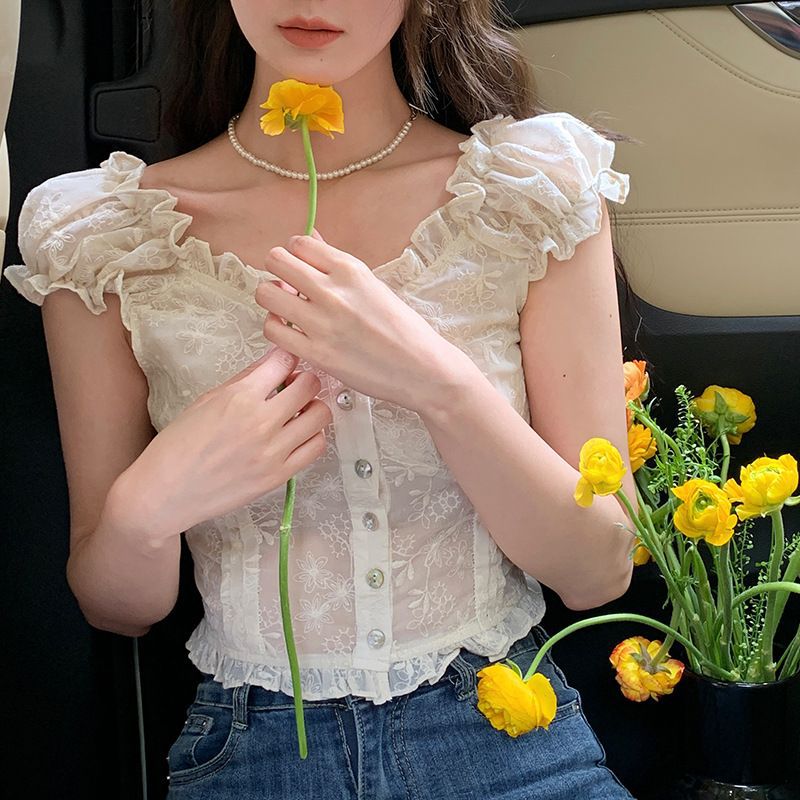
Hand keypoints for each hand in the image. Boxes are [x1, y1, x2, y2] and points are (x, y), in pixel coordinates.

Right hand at [123, 347, 331, 536]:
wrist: (166, 492)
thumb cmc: (179, 446)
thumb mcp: (206, 400)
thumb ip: (245, 380)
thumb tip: (272, 362)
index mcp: (239, 398)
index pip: (283, 361)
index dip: (288, 357)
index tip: (287, 360)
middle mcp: (260, 422)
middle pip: (309, 386)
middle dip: (305, 380)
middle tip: (295, 385)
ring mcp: (273, 451)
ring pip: (320, 416)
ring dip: (314, 407)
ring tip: (299, 411)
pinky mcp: (279, 475)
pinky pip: (316, 447)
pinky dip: (313, 435)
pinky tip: (298, 435)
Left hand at [254, 230, 462, 411]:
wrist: (420, 368)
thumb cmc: (401, 328)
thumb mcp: (372, 285)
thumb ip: (335, 262)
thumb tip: (311, 238)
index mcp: (350, 269)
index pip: (299, 243)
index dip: (296, 256)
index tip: (303, 270)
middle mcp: (333, 291)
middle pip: (276, 261)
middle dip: (278, 272)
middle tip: (289, 288)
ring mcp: (322, 323)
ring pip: (266, 294)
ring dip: (273, 300)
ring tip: (288, 311)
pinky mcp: (316, 353)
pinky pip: (273, 330)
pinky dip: (277, 329)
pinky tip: (292, 333)